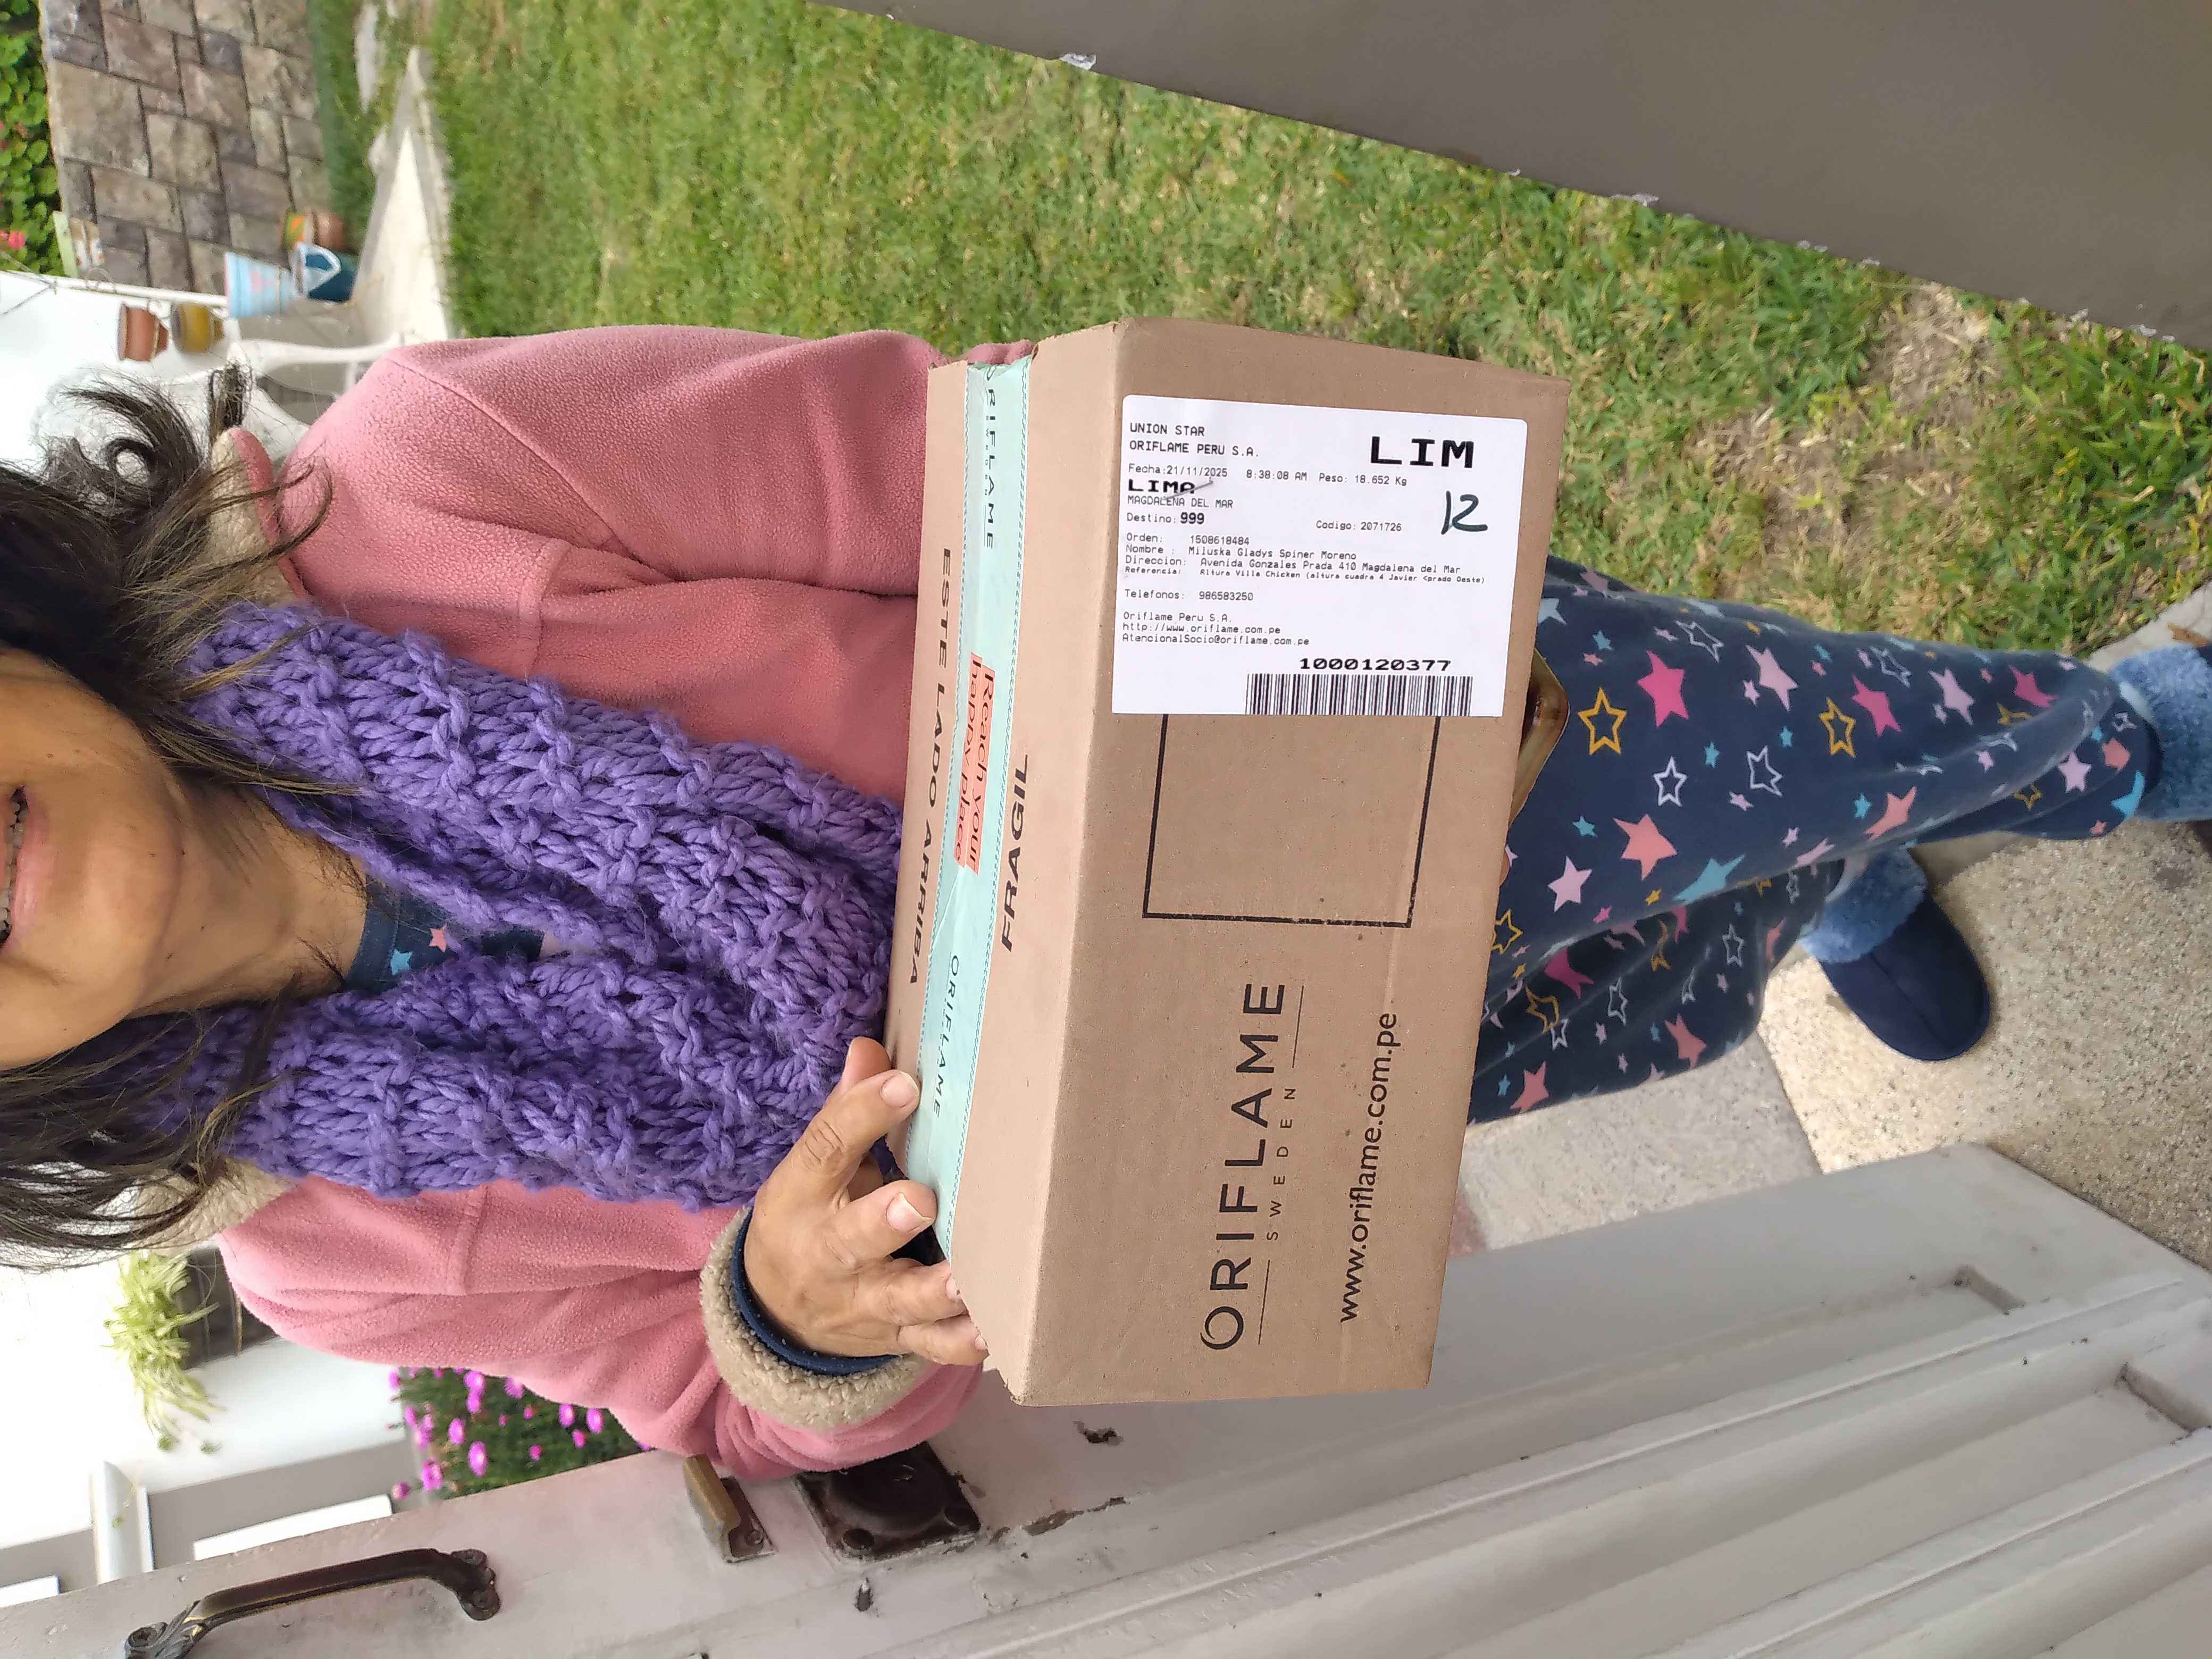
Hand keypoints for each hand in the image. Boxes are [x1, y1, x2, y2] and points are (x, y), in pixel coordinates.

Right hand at [743, 1039, 985, 1365]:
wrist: (776, 1318)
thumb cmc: (808, 1220)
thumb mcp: (809, 1169)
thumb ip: (844, 1114)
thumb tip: (871, 1048)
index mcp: (801, 1197)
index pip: (824, 1150)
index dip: (859, 1115)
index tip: (903, 1084)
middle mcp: (829, 1253)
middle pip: (854, 1237)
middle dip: (885, 1220)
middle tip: (920, 1200)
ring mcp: (864, 1301)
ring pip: (900, 1299)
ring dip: (935, 1289)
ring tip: (970, 1278)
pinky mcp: (894, 1335)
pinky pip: (929, 1345)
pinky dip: (961, 1342)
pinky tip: (998, 1329)